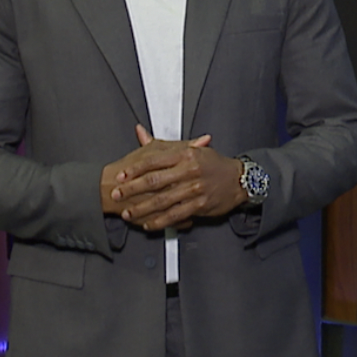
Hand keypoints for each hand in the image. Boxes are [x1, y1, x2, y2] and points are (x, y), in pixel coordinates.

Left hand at [110, 124, 246, 230]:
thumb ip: (164, 145)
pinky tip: (148, 224)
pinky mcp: (200, 205)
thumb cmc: (214, 164)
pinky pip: (175, 215)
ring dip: (142, 208)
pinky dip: (160, 221)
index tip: (121, 176)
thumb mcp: (192, 149)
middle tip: (117, 194)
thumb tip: (140, 133)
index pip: (154, 161)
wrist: (239, 179)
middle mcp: (189, 171)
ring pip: (162, 201)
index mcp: (185, 155)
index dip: (135, 169)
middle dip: (132, 189)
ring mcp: (194, 189)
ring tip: (128, 213)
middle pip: (154, 181)